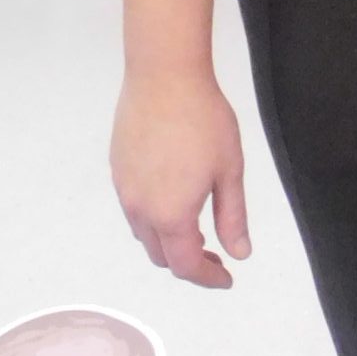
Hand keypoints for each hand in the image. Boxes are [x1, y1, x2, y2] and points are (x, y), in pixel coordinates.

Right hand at [111, 71, 250, 288]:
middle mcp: (141, 210)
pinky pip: (133, 209)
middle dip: (189, 263)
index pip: (187, 265)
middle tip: (216, 255)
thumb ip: (233, 217)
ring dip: (168, 241)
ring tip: (195, 228)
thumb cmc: (204, 120)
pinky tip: (173, 198)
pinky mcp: (117, 170)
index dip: (208, 278)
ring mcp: (124, 190)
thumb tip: (239, 253)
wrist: (164, 77)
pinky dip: (153, 219)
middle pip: (161, 255)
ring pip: (144, 234)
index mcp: (172, 215)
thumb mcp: (229, 171)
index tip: (226, 277)